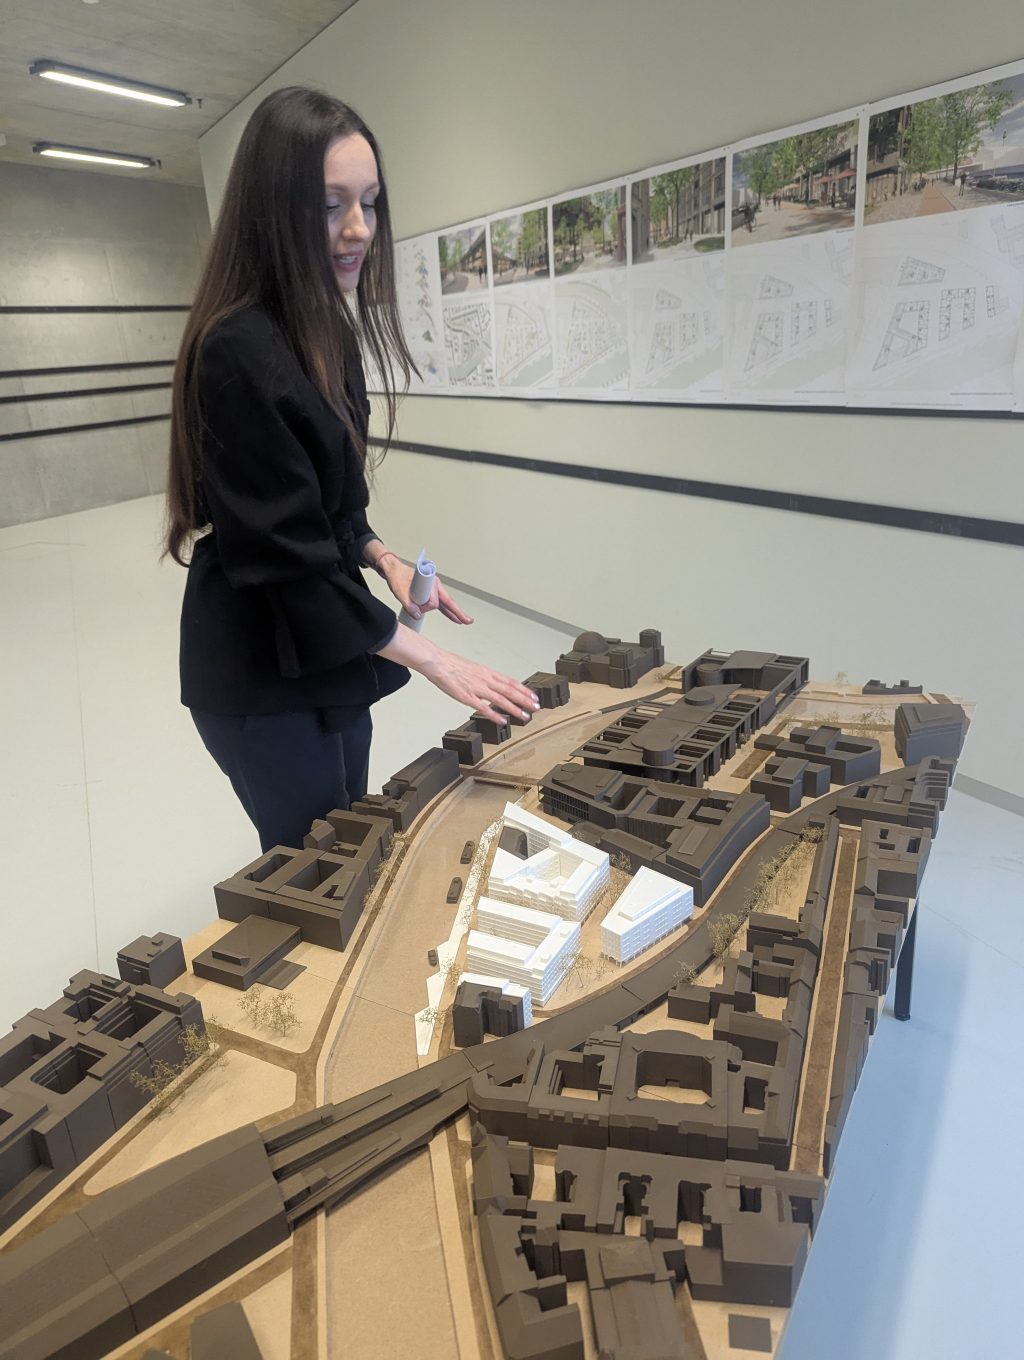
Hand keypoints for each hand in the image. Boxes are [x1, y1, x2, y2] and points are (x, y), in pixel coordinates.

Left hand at [378, 555, 472, 624]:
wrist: (393, 570)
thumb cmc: (397, 576)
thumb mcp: (400, 591)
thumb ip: (408, 604)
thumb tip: (417, 615)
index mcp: (430, 582)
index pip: (435, 601)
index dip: (426, 608)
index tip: (416, 609)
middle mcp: (435, 585)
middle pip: (447, 602)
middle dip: (455, 612)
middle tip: (468, 621)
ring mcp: (433, 589)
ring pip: (446, 603)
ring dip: (452, 613)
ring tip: (463, 621)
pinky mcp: (430, 593)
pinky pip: (441, 604)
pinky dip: (447, 611)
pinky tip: (454, 618)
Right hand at [419, 649, 538, 725]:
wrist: (438, 662)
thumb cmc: (452, 664)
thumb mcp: (474, 668)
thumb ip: (485, 677)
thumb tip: (494, 683)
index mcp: (488, 672)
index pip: (511, 682)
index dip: (524, 690)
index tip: (534, 697)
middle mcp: (486, 680)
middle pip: (510, 691)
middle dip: (525, 700)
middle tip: (536, 707)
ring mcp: (477, 689)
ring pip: (501, 700)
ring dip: (515, 709)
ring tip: (525, 716)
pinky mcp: (467, 697)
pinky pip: (483, 708)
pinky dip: (494, 715)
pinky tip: (502, 721)